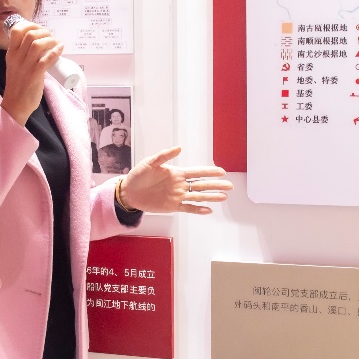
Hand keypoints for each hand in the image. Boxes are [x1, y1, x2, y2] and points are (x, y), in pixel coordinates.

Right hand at [1, 20, 62, 125]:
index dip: (30, 25)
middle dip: (44, 32)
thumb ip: (23, 55)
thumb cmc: (18, 85)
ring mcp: (25, 67)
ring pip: (37, 45)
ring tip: (56, 43)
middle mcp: (17, 58)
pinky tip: (60, 49)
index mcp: (11, 54)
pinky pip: (45, 60)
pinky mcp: (34, 76)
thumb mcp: (15, 65)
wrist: (15, 105)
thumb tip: (40, 44)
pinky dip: (55, 52)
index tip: (40, 29)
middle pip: (30, 35)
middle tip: (51, 37)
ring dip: (50, 41)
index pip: (17, 30)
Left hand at [118, 147, 232, 214]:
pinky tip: (208, 210)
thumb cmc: (138, 175)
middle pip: (201, 185)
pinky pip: (188, 208)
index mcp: (176, 173)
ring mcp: (177, 196)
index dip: (209, 172)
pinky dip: (198, 209)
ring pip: (198, 196)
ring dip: (211, 197)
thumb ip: (164, 156)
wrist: (129, 192)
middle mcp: (180, 185)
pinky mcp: (172, 206)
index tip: (221, 172)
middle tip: (229, 185)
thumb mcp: (150, 163)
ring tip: (224, 197)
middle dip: (216, 185)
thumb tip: (178, 148)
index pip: (197, 172)